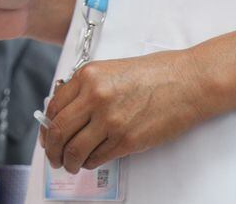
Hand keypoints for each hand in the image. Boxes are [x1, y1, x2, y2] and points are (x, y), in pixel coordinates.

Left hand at [40, 48, 216, 172]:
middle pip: (58, 131)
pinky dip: (90, 163)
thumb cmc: (156, 73)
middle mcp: (95, 97)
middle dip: (52, 149)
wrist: (188, 82)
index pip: (54, 107)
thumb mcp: (113, 70)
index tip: (48, 135)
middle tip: (54, 157)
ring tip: (70, 165)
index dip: (47, 126)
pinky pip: (97, 158)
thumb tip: (68, 113)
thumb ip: (88, 88)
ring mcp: (110, 120)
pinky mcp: (126, 140)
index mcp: (89, 76)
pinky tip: (92, 161)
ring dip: (68, 162)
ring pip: (74, 150)